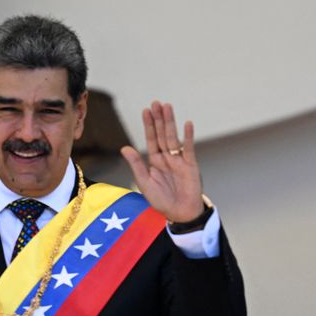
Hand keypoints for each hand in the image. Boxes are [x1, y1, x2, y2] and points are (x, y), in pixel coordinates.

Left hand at [120, 102, 204, 222]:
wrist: (180, 213)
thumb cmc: (161, 201)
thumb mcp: (144, 183)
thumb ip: (136, 164)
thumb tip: (124, 148)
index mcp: (155, 161)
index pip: (151, 139)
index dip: (149, 125)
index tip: (146, 110)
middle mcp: (167, 158)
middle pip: (162, 134)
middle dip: (159, 119)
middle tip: (156, 102)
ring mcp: (179, 160)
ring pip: (173, 137)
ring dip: (170, 122)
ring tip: (167, 107)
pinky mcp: (190, 165)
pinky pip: (188, 148)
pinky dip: (188, 136)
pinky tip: (187, 124)